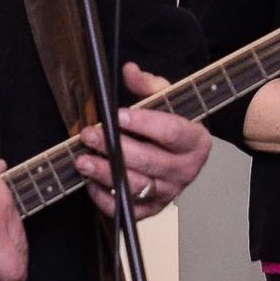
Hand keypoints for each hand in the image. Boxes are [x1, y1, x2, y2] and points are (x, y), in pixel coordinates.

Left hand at [74, 63, 214, 220]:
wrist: (180, 153)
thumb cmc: (171, 124)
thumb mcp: (165, 98)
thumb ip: (147, 85)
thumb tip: (130, 71)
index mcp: (196, 141)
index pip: (171, 133)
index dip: (143, 124)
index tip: (118, 116)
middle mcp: (186, 170)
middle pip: (150, 161)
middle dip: (116, 148)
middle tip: (90, 135)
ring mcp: (170, 192)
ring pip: (136, 186)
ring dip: (106, 174)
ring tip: (83, 161)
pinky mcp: (153, 209)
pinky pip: (128, 208)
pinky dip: (107, 199)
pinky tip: (91, 183)